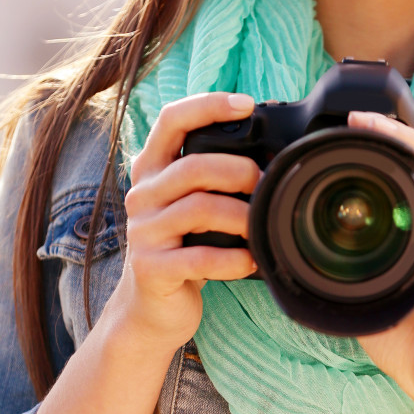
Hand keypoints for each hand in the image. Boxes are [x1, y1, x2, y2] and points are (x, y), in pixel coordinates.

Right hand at [107, 92, 261, 354]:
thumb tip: (271, 158)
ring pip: (198, 209)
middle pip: (192, 166)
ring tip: (261, 226)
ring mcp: (143, 233)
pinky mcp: (151, 268)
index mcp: (152, 170)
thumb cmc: (183, 249)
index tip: (247, 104)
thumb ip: (213, 178)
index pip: (171, 120)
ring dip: (242, 216)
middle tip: (264, 183)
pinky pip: (199, 258)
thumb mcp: (191, 205)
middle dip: (237, 170)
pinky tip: (250, 261)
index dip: (208, 105)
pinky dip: (233, 259)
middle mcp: (141, 195)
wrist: (151, 309)